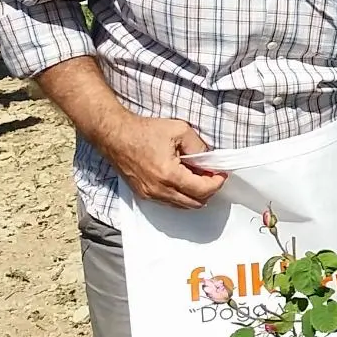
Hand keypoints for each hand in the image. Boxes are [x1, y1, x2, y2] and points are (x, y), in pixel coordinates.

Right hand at [95, 113, 226, 208]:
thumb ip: (199, 147)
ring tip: (197, 177)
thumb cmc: (144, 131)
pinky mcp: (143, 194)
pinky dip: (181, 196)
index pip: (202, 190)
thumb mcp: (180, 131)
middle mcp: (159, 190)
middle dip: (208, 191)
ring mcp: (149, 194)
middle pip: (195, 203)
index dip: (217, 183)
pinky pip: (169, 202)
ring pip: (182, 205)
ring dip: (194, 195)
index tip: (221, 173)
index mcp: (169, 175)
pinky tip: (183, 181)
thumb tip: (209, 160)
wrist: (115, 135)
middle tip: (212, 176)